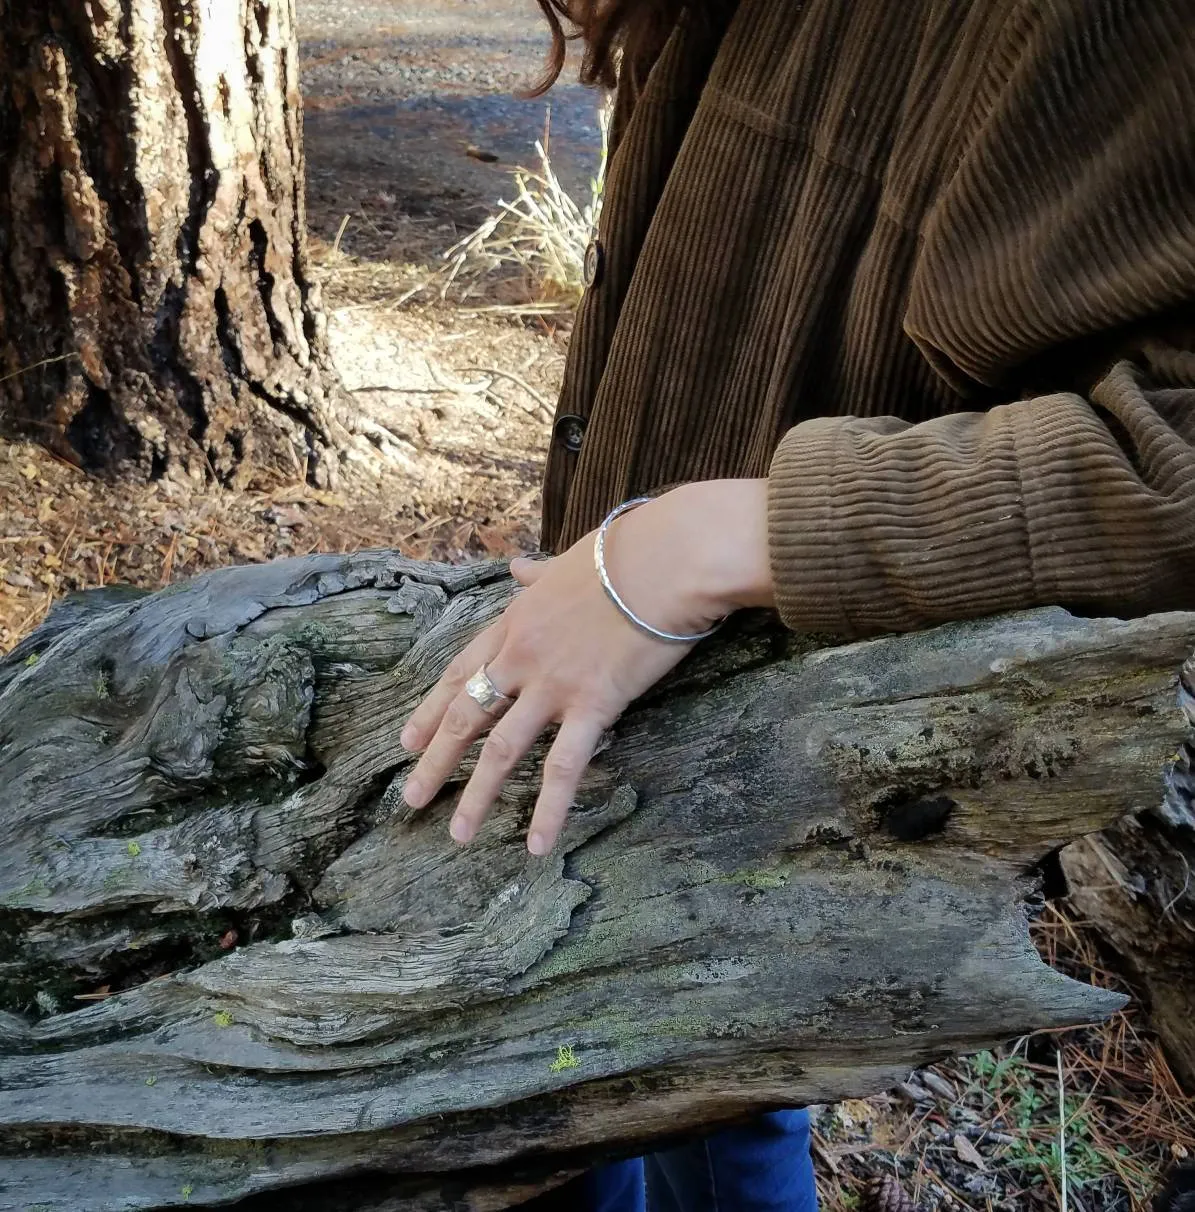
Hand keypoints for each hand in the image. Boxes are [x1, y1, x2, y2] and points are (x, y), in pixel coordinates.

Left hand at [400, 479, 773, 853]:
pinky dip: (548, 809)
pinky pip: (563, 767)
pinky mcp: (591, 705)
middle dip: (435, 761)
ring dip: (476, 795)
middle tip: (411, 799)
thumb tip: (518, 565)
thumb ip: (536, 574)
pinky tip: (537, 845)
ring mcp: (552, 684)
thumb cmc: (622, 553)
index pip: (460, 672)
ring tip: (456, 833)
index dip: (431, 710)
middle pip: (466, 715)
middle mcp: (521, 657)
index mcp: (513, 623)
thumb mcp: (566, 561)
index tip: (406, 741)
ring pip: (502, 748)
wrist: (663, 561)